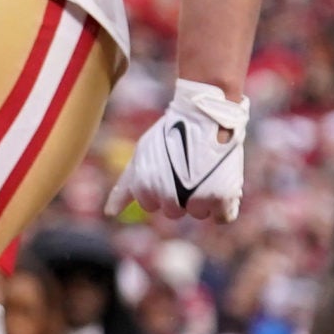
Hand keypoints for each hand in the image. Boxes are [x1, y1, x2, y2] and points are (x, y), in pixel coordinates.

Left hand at [107, 78, 248, 221]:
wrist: (204, 116)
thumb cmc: (169, 136)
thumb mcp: (140, 157)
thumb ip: (125, 188)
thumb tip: (109, 213)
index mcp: (144, 187)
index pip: (150, 205)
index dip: (157, 187)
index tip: (164, 168)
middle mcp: (168, 197)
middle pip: (173, 211)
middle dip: (179, 194)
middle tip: (184, 168)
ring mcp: (195, 199)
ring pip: (198, 214)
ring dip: (202, 198)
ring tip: (203, 170)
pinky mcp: (222, 198)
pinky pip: (222, 217)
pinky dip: (224, 205)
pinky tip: (220, 182)